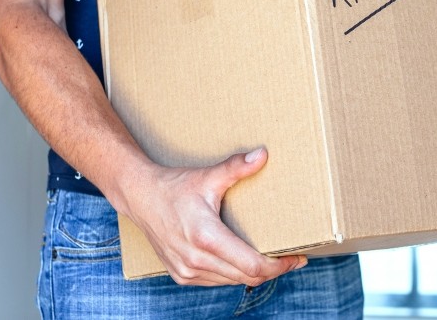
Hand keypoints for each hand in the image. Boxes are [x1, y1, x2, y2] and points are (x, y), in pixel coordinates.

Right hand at [118, 147, 306, 285]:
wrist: (139, 197)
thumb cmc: (174, 186)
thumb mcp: (207, 176)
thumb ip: (236, 167)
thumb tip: (263, 155)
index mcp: (206, 237)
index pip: (252, 266)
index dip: (279, 266)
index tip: (297, 258)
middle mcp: (196, 260)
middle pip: (247, 277)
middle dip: (273, 270)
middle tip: (292, 259)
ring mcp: (187, 271)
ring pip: (233, 282)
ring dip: (254, 274)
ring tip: (273, 259)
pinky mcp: (181, 275)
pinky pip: (217, 281)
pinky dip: (234, 275)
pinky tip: (245, 262)